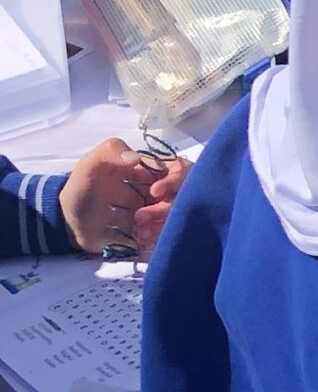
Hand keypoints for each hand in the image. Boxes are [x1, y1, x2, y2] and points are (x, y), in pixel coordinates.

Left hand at [59, 140, 176, 257]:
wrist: (65, 223)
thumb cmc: (80, 190)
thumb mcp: (90, 164)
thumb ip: (111, 151)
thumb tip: (136, 158)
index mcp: (145, 170)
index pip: (177, 169)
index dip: (174, 179)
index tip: (156, 190)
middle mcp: (153, 190)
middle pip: (179, 196)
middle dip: (165, 207)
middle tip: (142, 215)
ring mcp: (151, 212)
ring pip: (171, 217)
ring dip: (158, 223)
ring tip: (136, 228)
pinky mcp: (144, 232)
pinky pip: (161, 235)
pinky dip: (154, 238)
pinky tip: (139, 240)